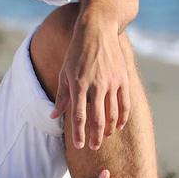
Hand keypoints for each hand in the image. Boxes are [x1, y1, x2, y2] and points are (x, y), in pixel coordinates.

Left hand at [49, 13, 130, 149]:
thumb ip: (61, 96)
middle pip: (97, 119)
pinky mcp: (123, 78)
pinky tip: (118, 125)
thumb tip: (54, 116)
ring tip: (104, 137)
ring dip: (108, 128)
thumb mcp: (64, 72)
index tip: (79, 146)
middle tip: (93, 148)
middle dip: (95, 136)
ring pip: (112, 113)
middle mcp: (96, 85)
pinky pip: (125, 103)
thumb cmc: (77, 52)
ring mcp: (112, 82)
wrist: (98, 30)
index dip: (78, 133)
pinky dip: (122, 117)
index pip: (79, 116)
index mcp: (78, 85)